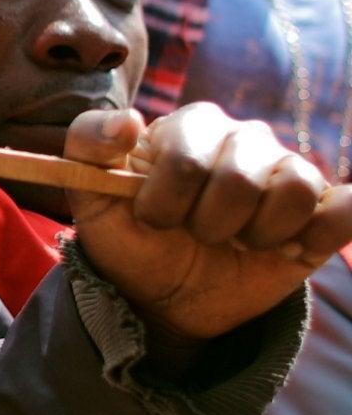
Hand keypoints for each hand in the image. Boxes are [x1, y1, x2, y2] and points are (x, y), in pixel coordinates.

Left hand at [67, 105, 351, 346]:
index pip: (188, 161)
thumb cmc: (129, 236)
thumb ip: (88, 144)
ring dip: (258, 234)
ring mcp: (285, 172)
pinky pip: (344, 208)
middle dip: (208, 225)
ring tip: (235, 243)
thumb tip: (127, 121)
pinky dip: (319, 234)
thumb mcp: (90, 196)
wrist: (164, 294)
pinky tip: (287, 250)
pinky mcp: (320, 211)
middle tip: (195, 236)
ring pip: (296, 189)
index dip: (165, 204)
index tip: (152, 220)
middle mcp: (244, 139)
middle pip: (242, 179)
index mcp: (191, 126)